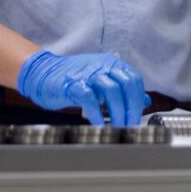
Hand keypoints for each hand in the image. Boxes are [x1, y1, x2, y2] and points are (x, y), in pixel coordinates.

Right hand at [17, 51, 149, 125]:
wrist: (44, 73)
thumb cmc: (74, 79)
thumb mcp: (102, 81)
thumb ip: (123, 89)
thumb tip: (146, 100)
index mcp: (112, 64)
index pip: (134, 80)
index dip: (138, 101)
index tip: (136, 118)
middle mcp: (102, 66)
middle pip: (127, 85)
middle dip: (131, 108)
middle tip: (129, 125)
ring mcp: (87, 73)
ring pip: (111, 91)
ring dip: (117, 112)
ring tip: (116, 127)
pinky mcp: (72, 84)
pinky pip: (89, 98)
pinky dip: (96, 112)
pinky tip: (98, 123)